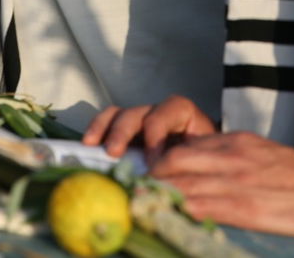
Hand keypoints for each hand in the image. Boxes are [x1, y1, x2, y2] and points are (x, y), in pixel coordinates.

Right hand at [82, 95, 216, 162]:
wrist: (206, 160)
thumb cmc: (203, 158)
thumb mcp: (201, 158)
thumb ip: (185, 164)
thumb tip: (162, 182)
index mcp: (182, 113)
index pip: (164, 115)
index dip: (155, 138)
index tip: (152, 163)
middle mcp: (159, 112)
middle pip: (137, 113)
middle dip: (123, 132)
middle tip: (114, 152)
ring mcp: (141, 119)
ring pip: (119, 114)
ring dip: (104, 129)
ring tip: (92, 145)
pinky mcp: (128, 130)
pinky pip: (108, 121)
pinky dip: (97, 130)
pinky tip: (88, 144)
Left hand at [150, 133, 293, 239]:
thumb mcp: (260, 152)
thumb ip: (228, 155)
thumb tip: (198, 164)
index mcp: (235, 142)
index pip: (185, 146)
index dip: (162, 161)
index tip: (149, 174)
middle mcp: (232, 157)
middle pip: (176, 161)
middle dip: (153, 177)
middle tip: (139, 191)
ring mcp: (237, 182)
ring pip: (185, 185)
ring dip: (160, 197)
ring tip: (144, 206)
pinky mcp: (245, 208)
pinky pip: (204, 208)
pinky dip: (182, 213)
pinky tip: (169, 218)